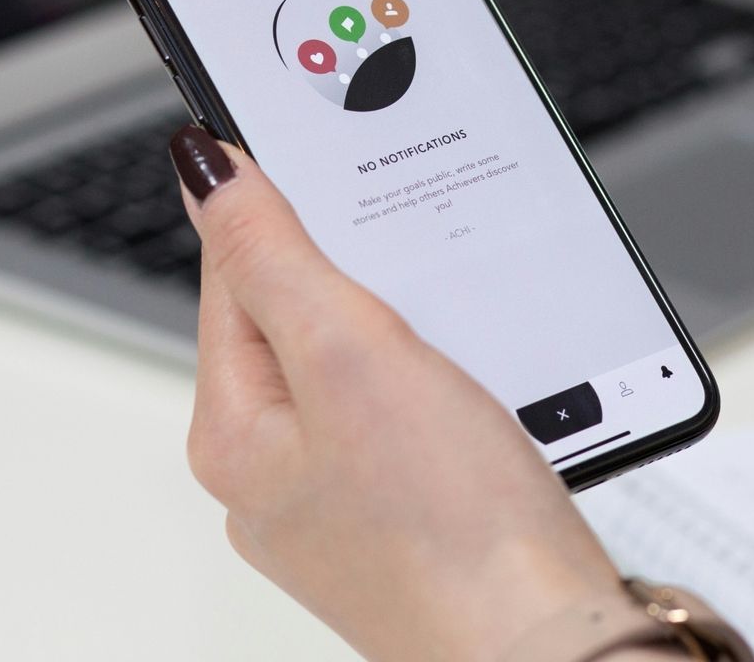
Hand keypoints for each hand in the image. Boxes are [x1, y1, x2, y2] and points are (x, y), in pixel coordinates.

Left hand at [167, 126, 623, 660]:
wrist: (547, 649)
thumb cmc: (451, 531)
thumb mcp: (352, 356)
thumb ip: (275, 256)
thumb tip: (207, 171)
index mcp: (236, 432)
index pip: (234, 274)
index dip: (278, 201)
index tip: (318, 142)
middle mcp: (276, 474)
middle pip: (299, 320)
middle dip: (360, 270)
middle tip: (416, 244)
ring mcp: (344, 502)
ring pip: (365, 369)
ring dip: (412, 329)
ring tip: (460, 327)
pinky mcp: (412, 519)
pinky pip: (412, 419)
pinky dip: (448, 385)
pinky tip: (486, 390)